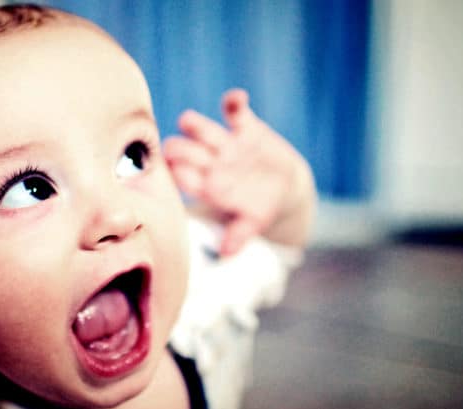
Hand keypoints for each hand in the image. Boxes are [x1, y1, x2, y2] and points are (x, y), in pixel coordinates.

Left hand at [164, 89, 315, 254]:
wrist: (283, 188)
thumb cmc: (259, 208)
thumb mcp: (252, 224)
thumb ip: (238, 236)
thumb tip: (226, 254)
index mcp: (204, 186)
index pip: (184, 179)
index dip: (180, 176)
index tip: (180, 175)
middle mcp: (208, 163)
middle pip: (184, 151)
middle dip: (181, 150)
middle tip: (179, 151)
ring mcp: (224, 143)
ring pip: (202, 129)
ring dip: (195, 125)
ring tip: (188, 122)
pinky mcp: (244, 127)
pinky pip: (236, 111)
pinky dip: (234, 103)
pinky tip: (236, 99)